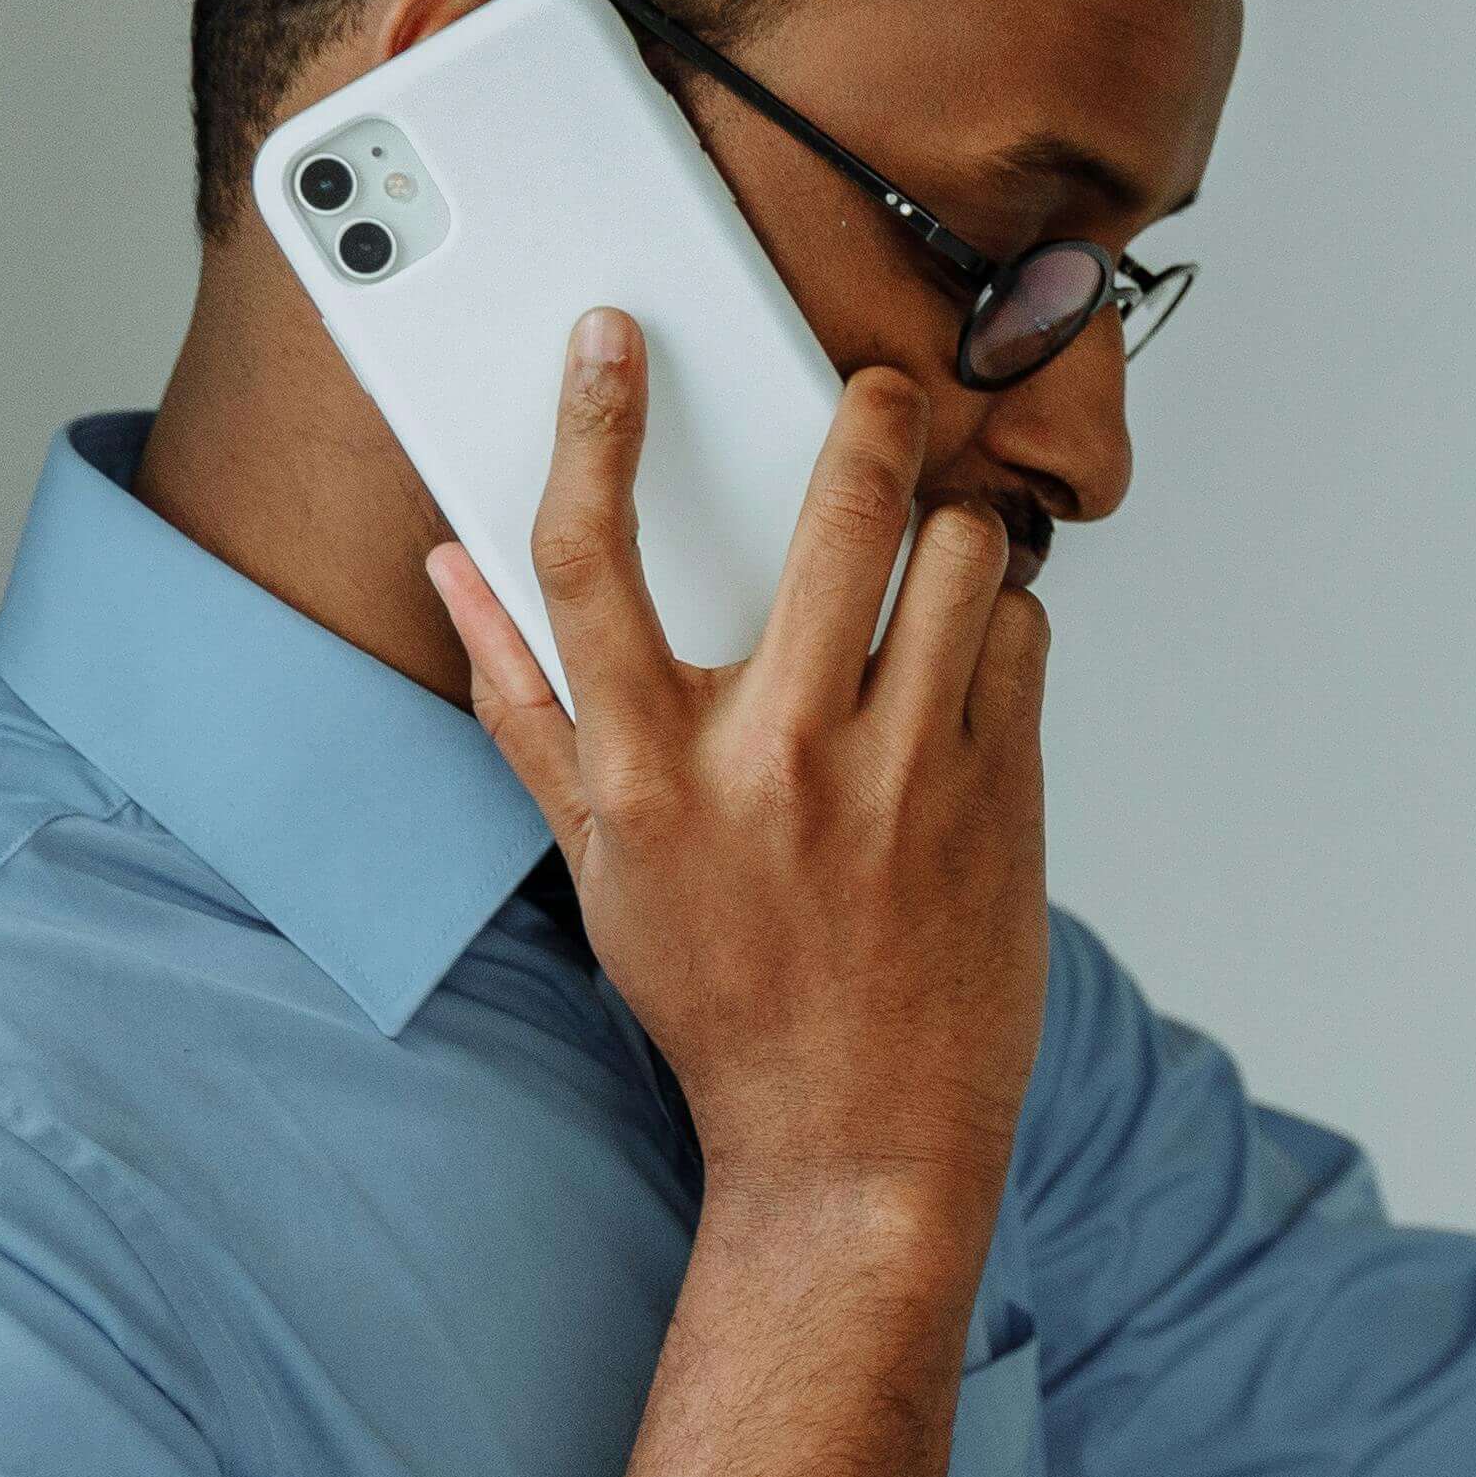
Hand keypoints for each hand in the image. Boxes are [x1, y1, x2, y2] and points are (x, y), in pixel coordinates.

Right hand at [430, 314, 1051, 1218]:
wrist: (858, 1140)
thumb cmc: (720, 997)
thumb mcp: (595, 863)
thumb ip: (523, 706)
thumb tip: (452, 572)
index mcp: (649, 773)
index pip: (588, 558)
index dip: (591, 424)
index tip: (612, 337)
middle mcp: (777, 761)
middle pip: (836, 514)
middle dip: (868, 416)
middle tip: (875, 389)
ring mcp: (904, 777)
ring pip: (961, 558)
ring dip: (949, 528)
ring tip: (926, 547)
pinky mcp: (1005, 797)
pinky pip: (1023, 635)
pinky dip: (1001, 618)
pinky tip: (966, 652)